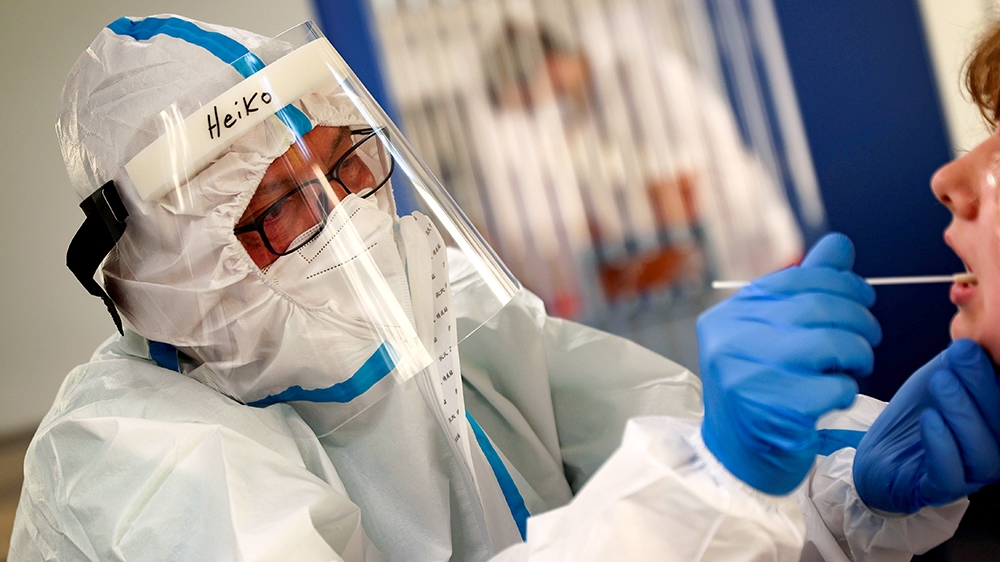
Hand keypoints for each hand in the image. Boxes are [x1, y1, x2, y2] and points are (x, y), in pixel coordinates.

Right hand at [699, 233, 881, 494]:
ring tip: (853, 367)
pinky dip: (846, 390)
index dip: (841, 284)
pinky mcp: (774, 410)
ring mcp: (747, 376)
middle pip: (818, 308)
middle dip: (858, 320)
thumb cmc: (761, 390)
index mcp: (727, 316)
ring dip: (857, 356)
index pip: (795, 280)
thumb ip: (805, 290)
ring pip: (832, 344)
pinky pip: (836, 386)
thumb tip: (840, 245)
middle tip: (867, 339)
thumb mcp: (773, 335)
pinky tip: (831, 398)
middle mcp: (729, 341)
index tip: (863, 299)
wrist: (737, 459)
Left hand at [853, 339, 999, 513]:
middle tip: (959, 355)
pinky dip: (942, 444)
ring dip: (962, 411)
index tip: (976, 345)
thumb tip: (975, 333)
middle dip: (982, 385)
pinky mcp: (940, 490)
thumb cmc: (916, 415)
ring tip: (941, 381)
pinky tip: (930, 419)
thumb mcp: (939, 378)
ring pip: (982, 450)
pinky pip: (950, 474)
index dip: (995, 376)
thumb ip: (961, 360)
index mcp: (996, 424)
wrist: (876, 453)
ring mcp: (970, 474)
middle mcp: (992, 451)